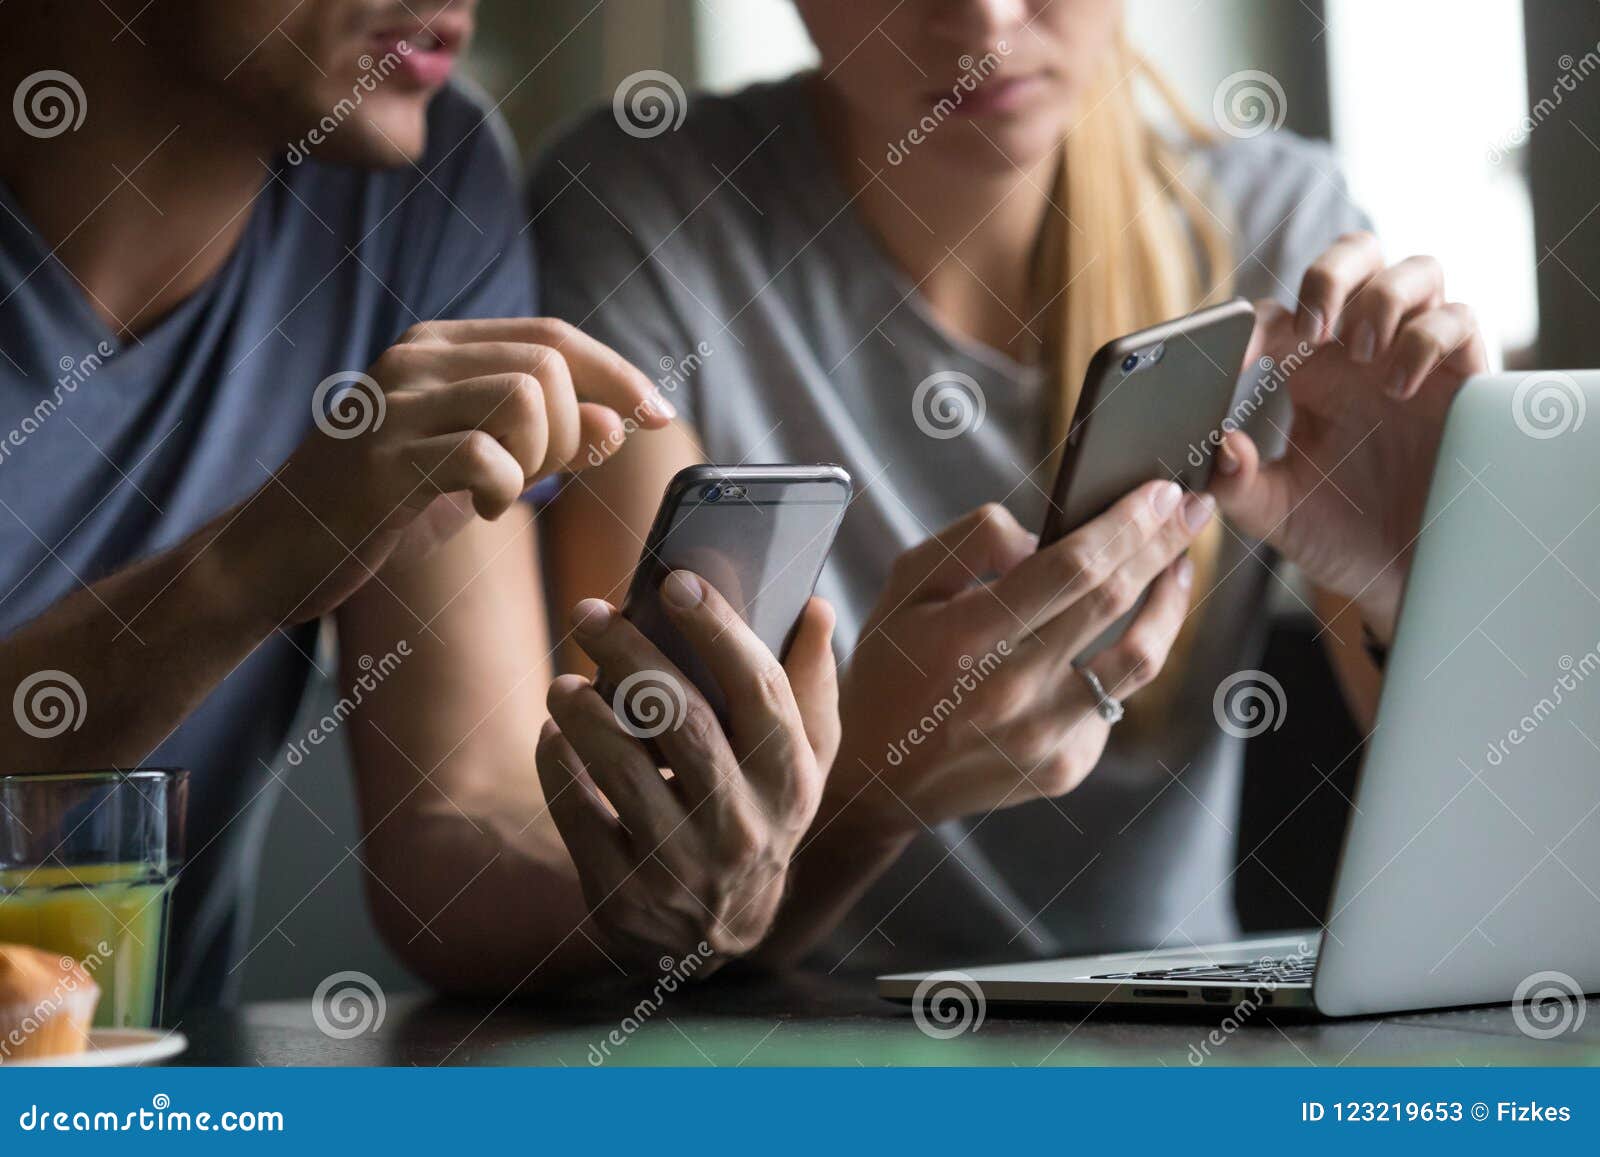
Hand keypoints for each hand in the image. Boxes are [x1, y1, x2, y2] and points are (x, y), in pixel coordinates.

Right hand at [228, 318, 670, 623]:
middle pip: (550, 363)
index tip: (658, 416)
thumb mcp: (469, 467)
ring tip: (502, 491)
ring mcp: (393, 404)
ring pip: (525, 396)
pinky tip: (478, 513)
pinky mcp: (380, 460)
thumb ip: (541, 441)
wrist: (269, 556)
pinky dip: (503, 490)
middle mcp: (414, 358)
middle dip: (572, 430)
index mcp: (437, 347)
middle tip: (537, 477)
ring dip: (539, 456)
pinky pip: (485, 455)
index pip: (554, 336)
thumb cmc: (375, 511)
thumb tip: (617, 422)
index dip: (618, 375)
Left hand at [535, 572, 838, 971]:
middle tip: (590, 612)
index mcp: (789, 778)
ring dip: (584, 712)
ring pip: (622, 768)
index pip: (758, 688)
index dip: (717, 629)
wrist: (719, 936)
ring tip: (565, 681)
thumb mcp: (801, 761)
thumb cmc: (760, 816)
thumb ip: (809, 684)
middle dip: (629, 654)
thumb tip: (814, 606)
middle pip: (681, 719)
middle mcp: (742, 823)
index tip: (676, 581)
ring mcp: (681, 864)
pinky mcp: (624, 894)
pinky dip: (558, 764)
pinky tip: (553, 732)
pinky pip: (577, 814)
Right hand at [826, 485, 1213, 837]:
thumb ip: (971, 544)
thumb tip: (1041, 538)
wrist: (878, 778)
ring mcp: (1043, 737)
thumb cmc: (889, 670)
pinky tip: (1112, 640)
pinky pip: (1112, 702)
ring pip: (1139, 660)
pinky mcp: (1064, 768)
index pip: (1072, 568)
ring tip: (1177, 569)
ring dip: (1169, 605)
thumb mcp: (904, 587)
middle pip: (1115, 602)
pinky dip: (1120, 662)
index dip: (1127, 524)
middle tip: (1193, 509)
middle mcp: (1011, 691)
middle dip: (1163, 545)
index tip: (1161, 491)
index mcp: (967, 638)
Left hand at [1210, 234, 1487, 641]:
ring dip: (1380, 300)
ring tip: (1359, 354)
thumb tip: (1219, 446)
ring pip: (1414, 271)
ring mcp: (1418, 357)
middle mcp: (1364, 352)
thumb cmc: (1340, 536)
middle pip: (1356, 256)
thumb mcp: (1277, 515)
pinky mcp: (1467, 378)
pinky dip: (1426, 338)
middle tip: (1311, 326)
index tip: (1233, 357)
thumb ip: (1236, 485)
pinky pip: (1459, 319)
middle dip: (1331, 273)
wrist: (1405, 579)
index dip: (1251, 326)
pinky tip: (1400, 387)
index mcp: (1309, 372)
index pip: (1278, 317)